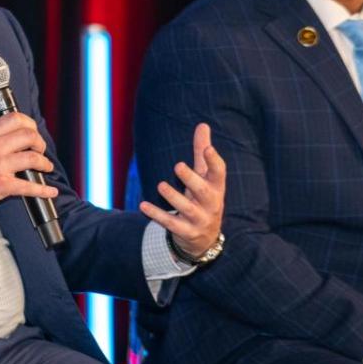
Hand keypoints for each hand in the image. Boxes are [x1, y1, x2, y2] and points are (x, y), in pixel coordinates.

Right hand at [0, 113, 57, 223]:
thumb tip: (10, 137)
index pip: (15, 119)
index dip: (30, 124)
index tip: (34, 132)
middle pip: (29, 135)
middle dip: (40, 143)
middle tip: (41, 151)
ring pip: (33, 158)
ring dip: (44, 164)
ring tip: (46, 168)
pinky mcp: (1, 185)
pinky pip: (28, 186)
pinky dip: (43, 190)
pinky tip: (50, 192)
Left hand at [139, 123, 225, 258]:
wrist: (205, 239)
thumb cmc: (204, 199)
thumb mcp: (205, 178)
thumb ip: (202, 153)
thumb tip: (203, 124)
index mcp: (216, 188)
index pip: (219, 173)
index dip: (214, 161)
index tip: (208, 149)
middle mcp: (211, 204)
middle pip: (203, 191)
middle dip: (191, 179)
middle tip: (178, 165)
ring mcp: (199, 219)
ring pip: (186, 208)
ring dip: (173, 197)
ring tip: (160, 185)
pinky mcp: (186, 231)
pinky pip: (171, 224)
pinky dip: (156, 215)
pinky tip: (143, 205)